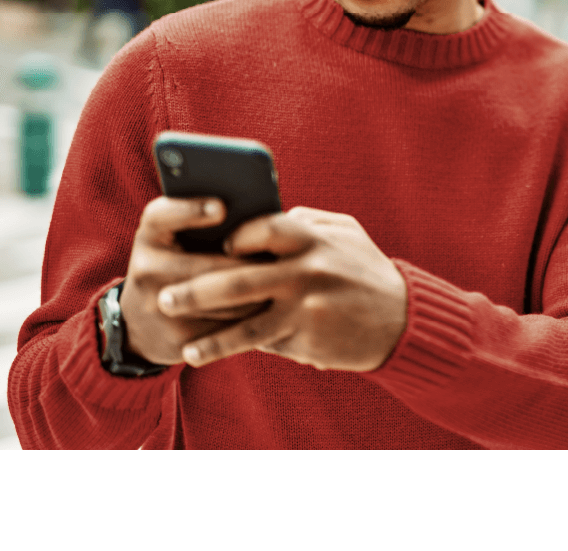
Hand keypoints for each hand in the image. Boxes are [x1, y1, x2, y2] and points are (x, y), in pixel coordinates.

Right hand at [120, 197, 269, 366]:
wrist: (139, 324)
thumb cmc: (170, 265)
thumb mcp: (170, 240)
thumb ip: (197, 220)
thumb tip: (254, 213)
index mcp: (149, 237)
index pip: (161, 216)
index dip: (190, 211)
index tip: (221, 208)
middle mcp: (147, 270)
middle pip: (205, 266)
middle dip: (247, 264)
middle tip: (280, 259)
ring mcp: (159, 307)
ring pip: (222, 303)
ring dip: (257, 294)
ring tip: (283, 284)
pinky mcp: (177, 339)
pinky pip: (225, 329)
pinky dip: (251, 320)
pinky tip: (271, 311)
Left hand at [155, 206, 407, 371]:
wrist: (404, 320)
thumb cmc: (366, 270)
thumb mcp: (344, 233)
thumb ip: (304, 221)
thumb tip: (262, 217)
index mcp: (313, 239)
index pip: (263, 229)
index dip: (236, 237)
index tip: (219, 247)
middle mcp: (306, 273)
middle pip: (238, 281)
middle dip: (196, 291)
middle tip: (163, 298)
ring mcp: (306, 311)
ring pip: (246, 326)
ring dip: (209, 336)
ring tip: (183, 344)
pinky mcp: (308, 341)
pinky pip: (265, 343)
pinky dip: (235, 346)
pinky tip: (207, 352)